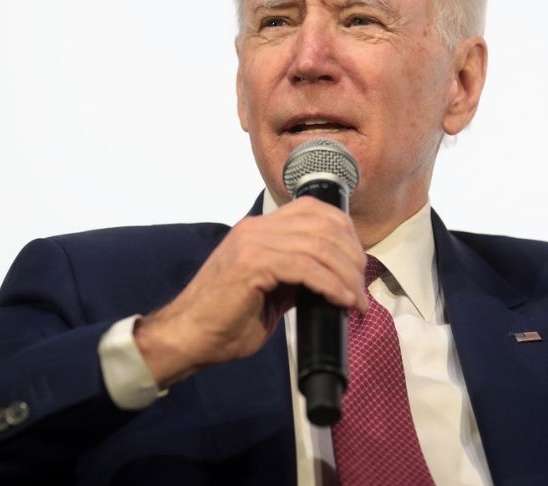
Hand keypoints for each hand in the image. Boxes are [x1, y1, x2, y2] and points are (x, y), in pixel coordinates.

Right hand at [133, 196, 367, 387]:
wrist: (186, 337)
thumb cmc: (224, 321)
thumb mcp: (270, 292)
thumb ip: (296, 277)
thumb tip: (330, 278)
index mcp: (260, 228)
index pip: (314, 210)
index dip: (345, 232)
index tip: (357, 263)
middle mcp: (258, 228)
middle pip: (324, 225)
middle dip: (352, 256)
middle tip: (361, 287)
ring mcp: (253, 243)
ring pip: (319, 246)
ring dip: (347, 275)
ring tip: (357, 300)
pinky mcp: (252, 265)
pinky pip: (306, 268)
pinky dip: (332, 285)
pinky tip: (343, 301)